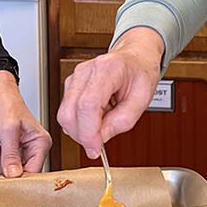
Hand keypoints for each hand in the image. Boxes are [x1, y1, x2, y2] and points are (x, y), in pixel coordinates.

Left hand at [0, 70, 50, 176]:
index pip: (34, 169)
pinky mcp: (14, 150)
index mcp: (41, 142)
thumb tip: (14, 174)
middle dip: (6, 168)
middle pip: (23, 173)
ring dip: (0, 164)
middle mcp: (35, 148)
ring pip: (13, 170)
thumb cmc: (5, 104)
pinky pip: (6, 164)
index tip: (5, 176)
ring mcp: (24, 150)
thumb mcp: (8, 130)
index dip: (19, 175)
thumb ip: (11, 154)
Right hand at [57, 27, 163, 158]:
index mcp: (108, 69)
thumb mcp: (142, 99)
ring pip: (64, 114)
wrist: (134, 57)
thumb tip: (101, 138)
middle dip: (82, 135)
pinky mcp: (70, 86)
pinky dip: (80, 122)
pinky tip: (97, 116)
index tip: (96, 149)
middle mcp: (86, 71)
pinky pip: (67, 112)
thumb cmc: (140, 73)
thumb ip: (123, 121)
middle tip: (99, 143)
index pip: (87, 105)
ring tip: (103, 122)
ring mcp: (75, 77)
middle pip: (69, 112)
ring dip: (81, 129)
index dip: (89, 132)